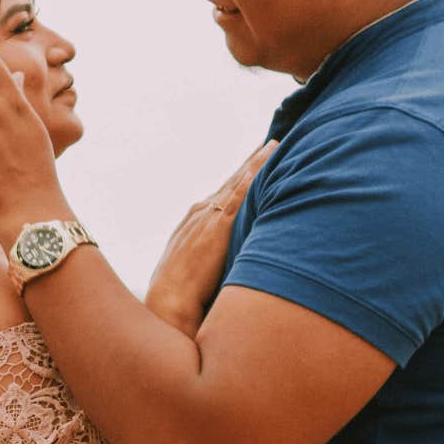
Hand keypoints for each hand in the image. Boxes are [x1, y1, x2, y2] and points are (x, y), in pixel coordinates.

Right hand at [145, 140, 277, 336]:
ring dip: (256, 163)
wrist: (169, 300)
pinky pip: (238, 197)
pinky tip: (263, 166)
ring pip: (238, 183)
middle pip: (232, 181)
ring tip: (274, 145)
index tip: (254, 161)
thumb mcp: (192, 266)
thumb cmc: (180, 293)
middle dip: (251, 162)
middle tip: (271, 143)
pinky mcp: (218, 227)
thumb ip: (208, 255)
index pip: (222, 192)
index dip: (240, 177)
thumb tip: (221, 260)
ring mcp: (209, 218)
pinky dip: (250, 179)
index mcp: (194, 221)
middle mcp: (201, 212)